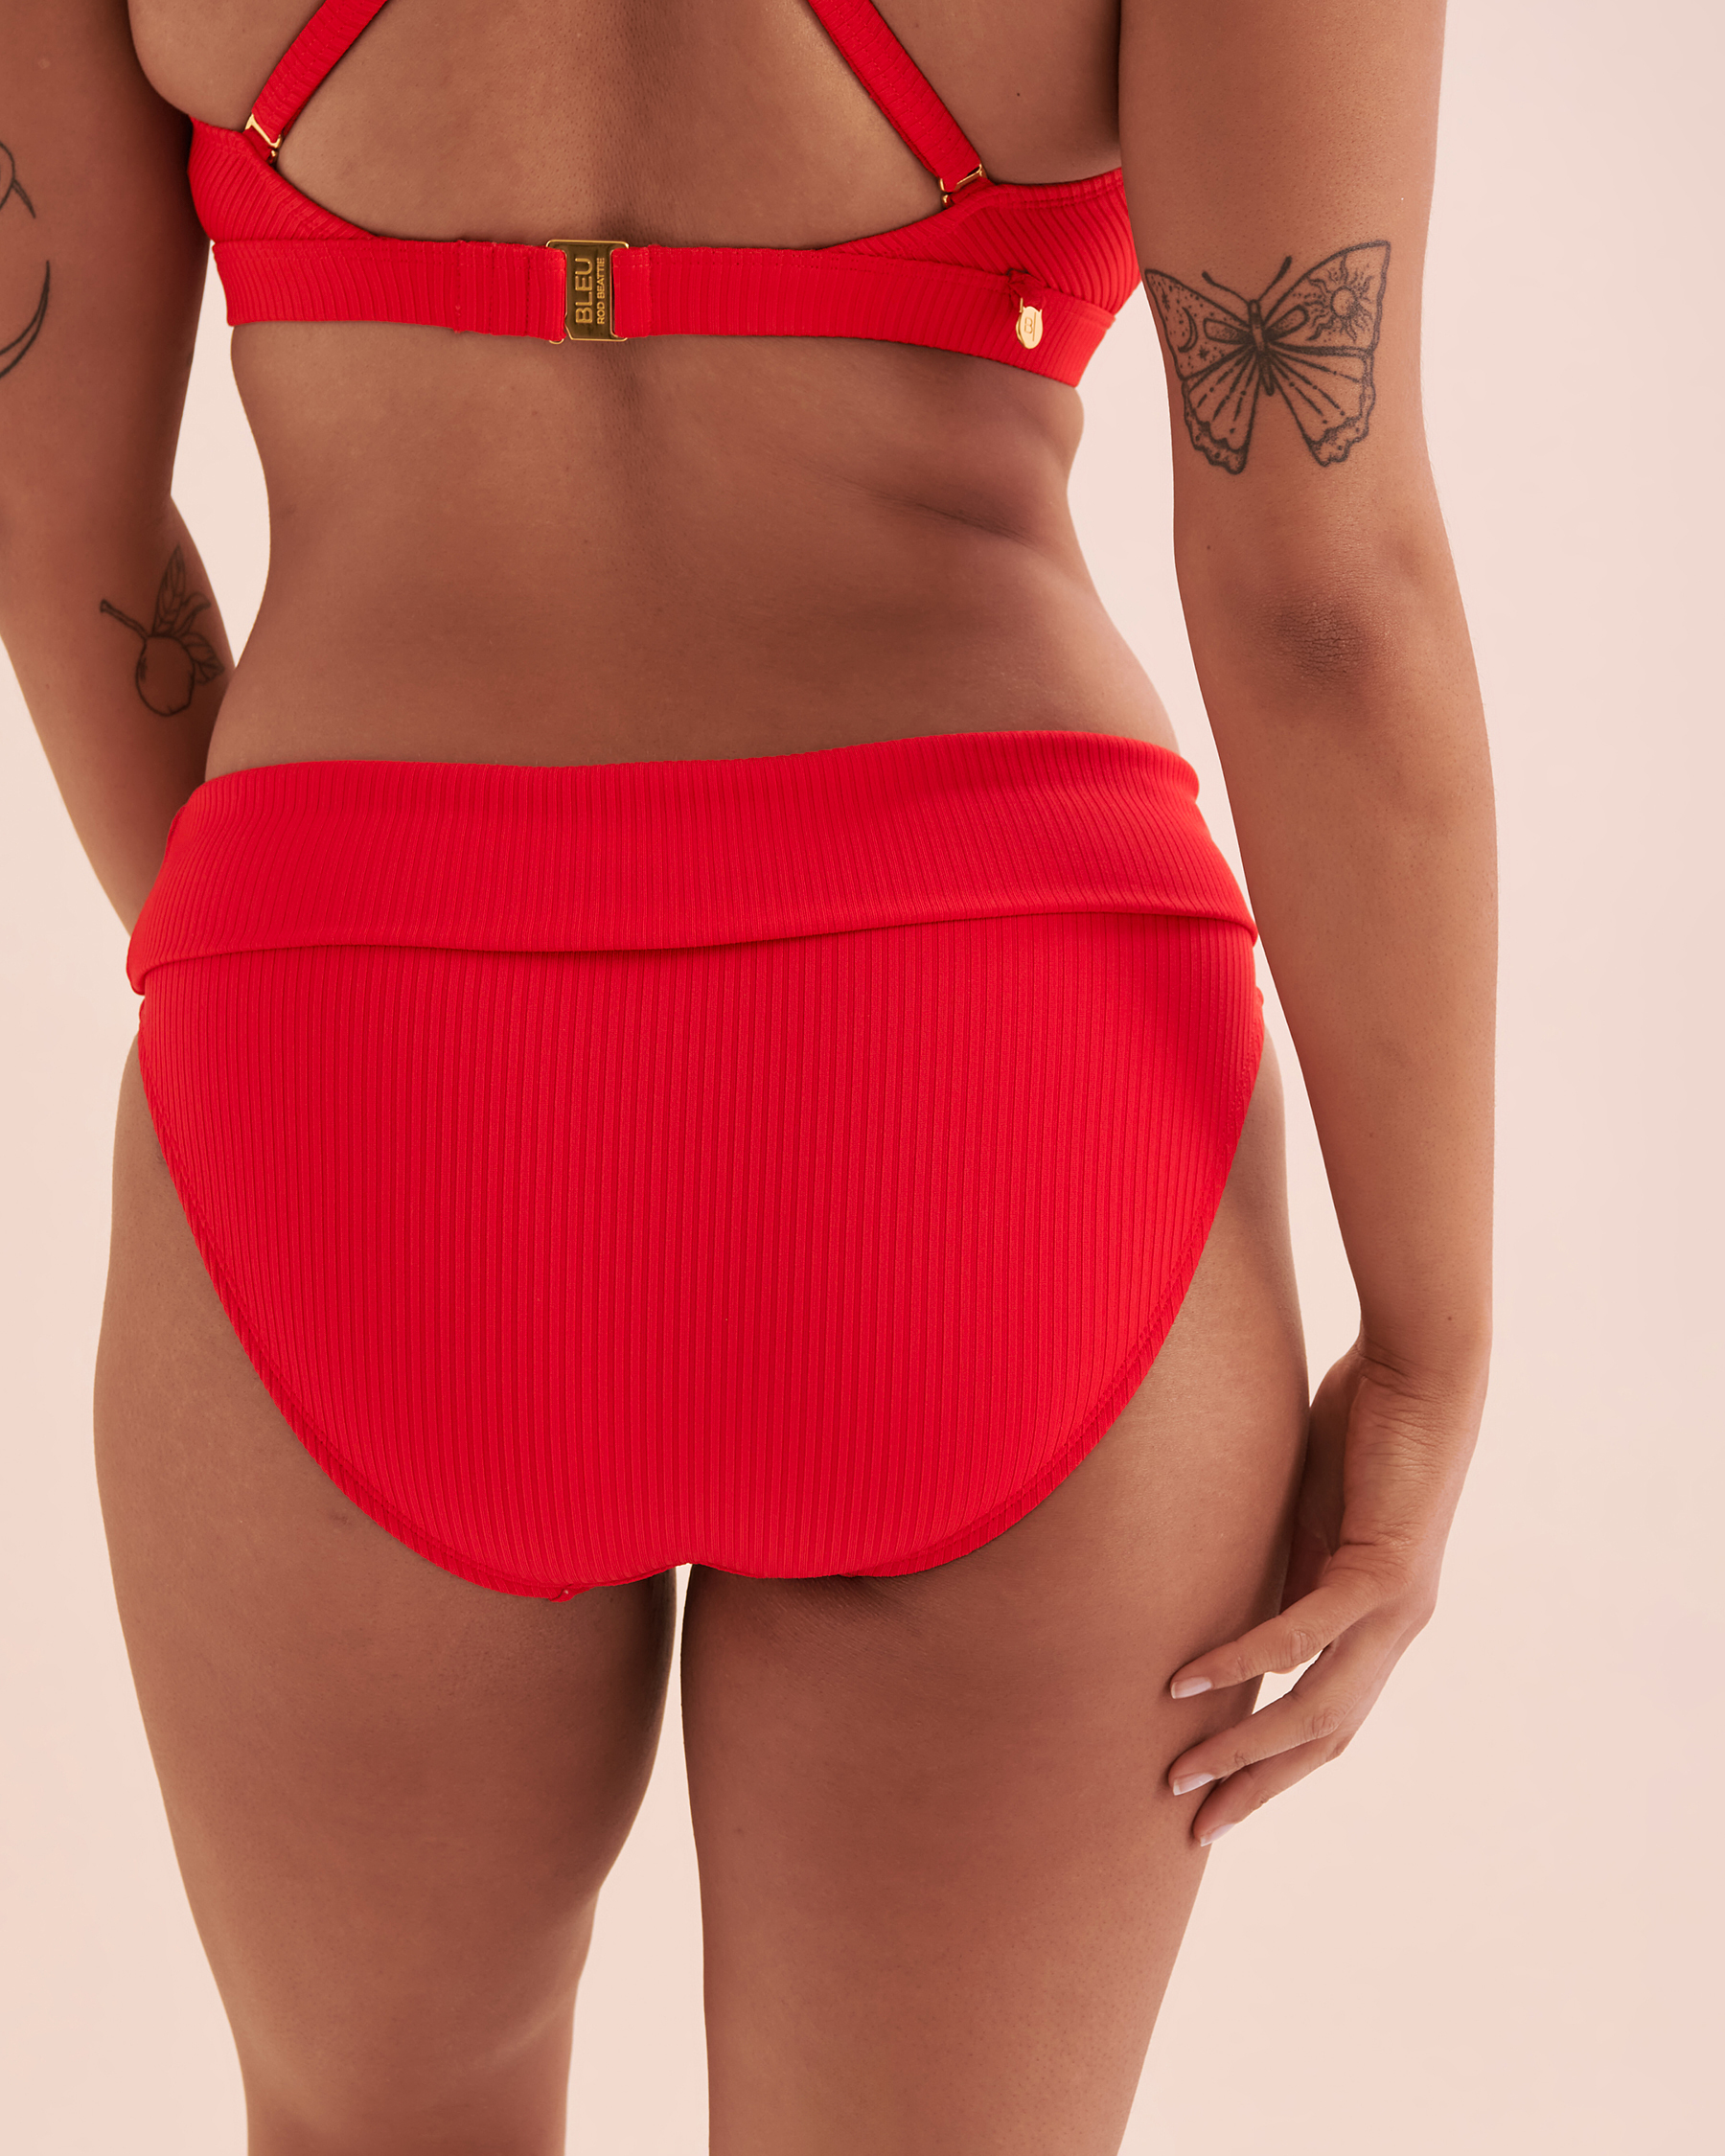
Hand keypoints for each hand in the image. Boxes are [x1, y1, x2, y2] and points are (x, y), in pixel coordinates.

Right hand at [1163, 1338, 1484, 1844]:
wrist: (1424, 1370)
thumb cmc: (1364, 1424)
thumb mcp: (1309, 1510)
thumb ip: (1282, 1560)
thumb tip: (1222, 1588)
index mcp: (1375, 1619)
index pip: (1324, 1718)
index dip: (1272, 1764)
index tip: (1215, 1798)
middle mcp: (1393, 1630)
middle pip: (1323, 1739)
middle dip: (1255, 1785)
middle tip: (1191, 1824)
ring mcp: (1395, 1610)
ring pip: (1319, 1710)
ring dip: (1246, 1748)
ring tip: (1181, 1774)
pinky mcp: (1383, 1572)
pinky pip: (1305, 1634)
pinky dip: (1246, 1661)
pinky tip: (1192, 1680)